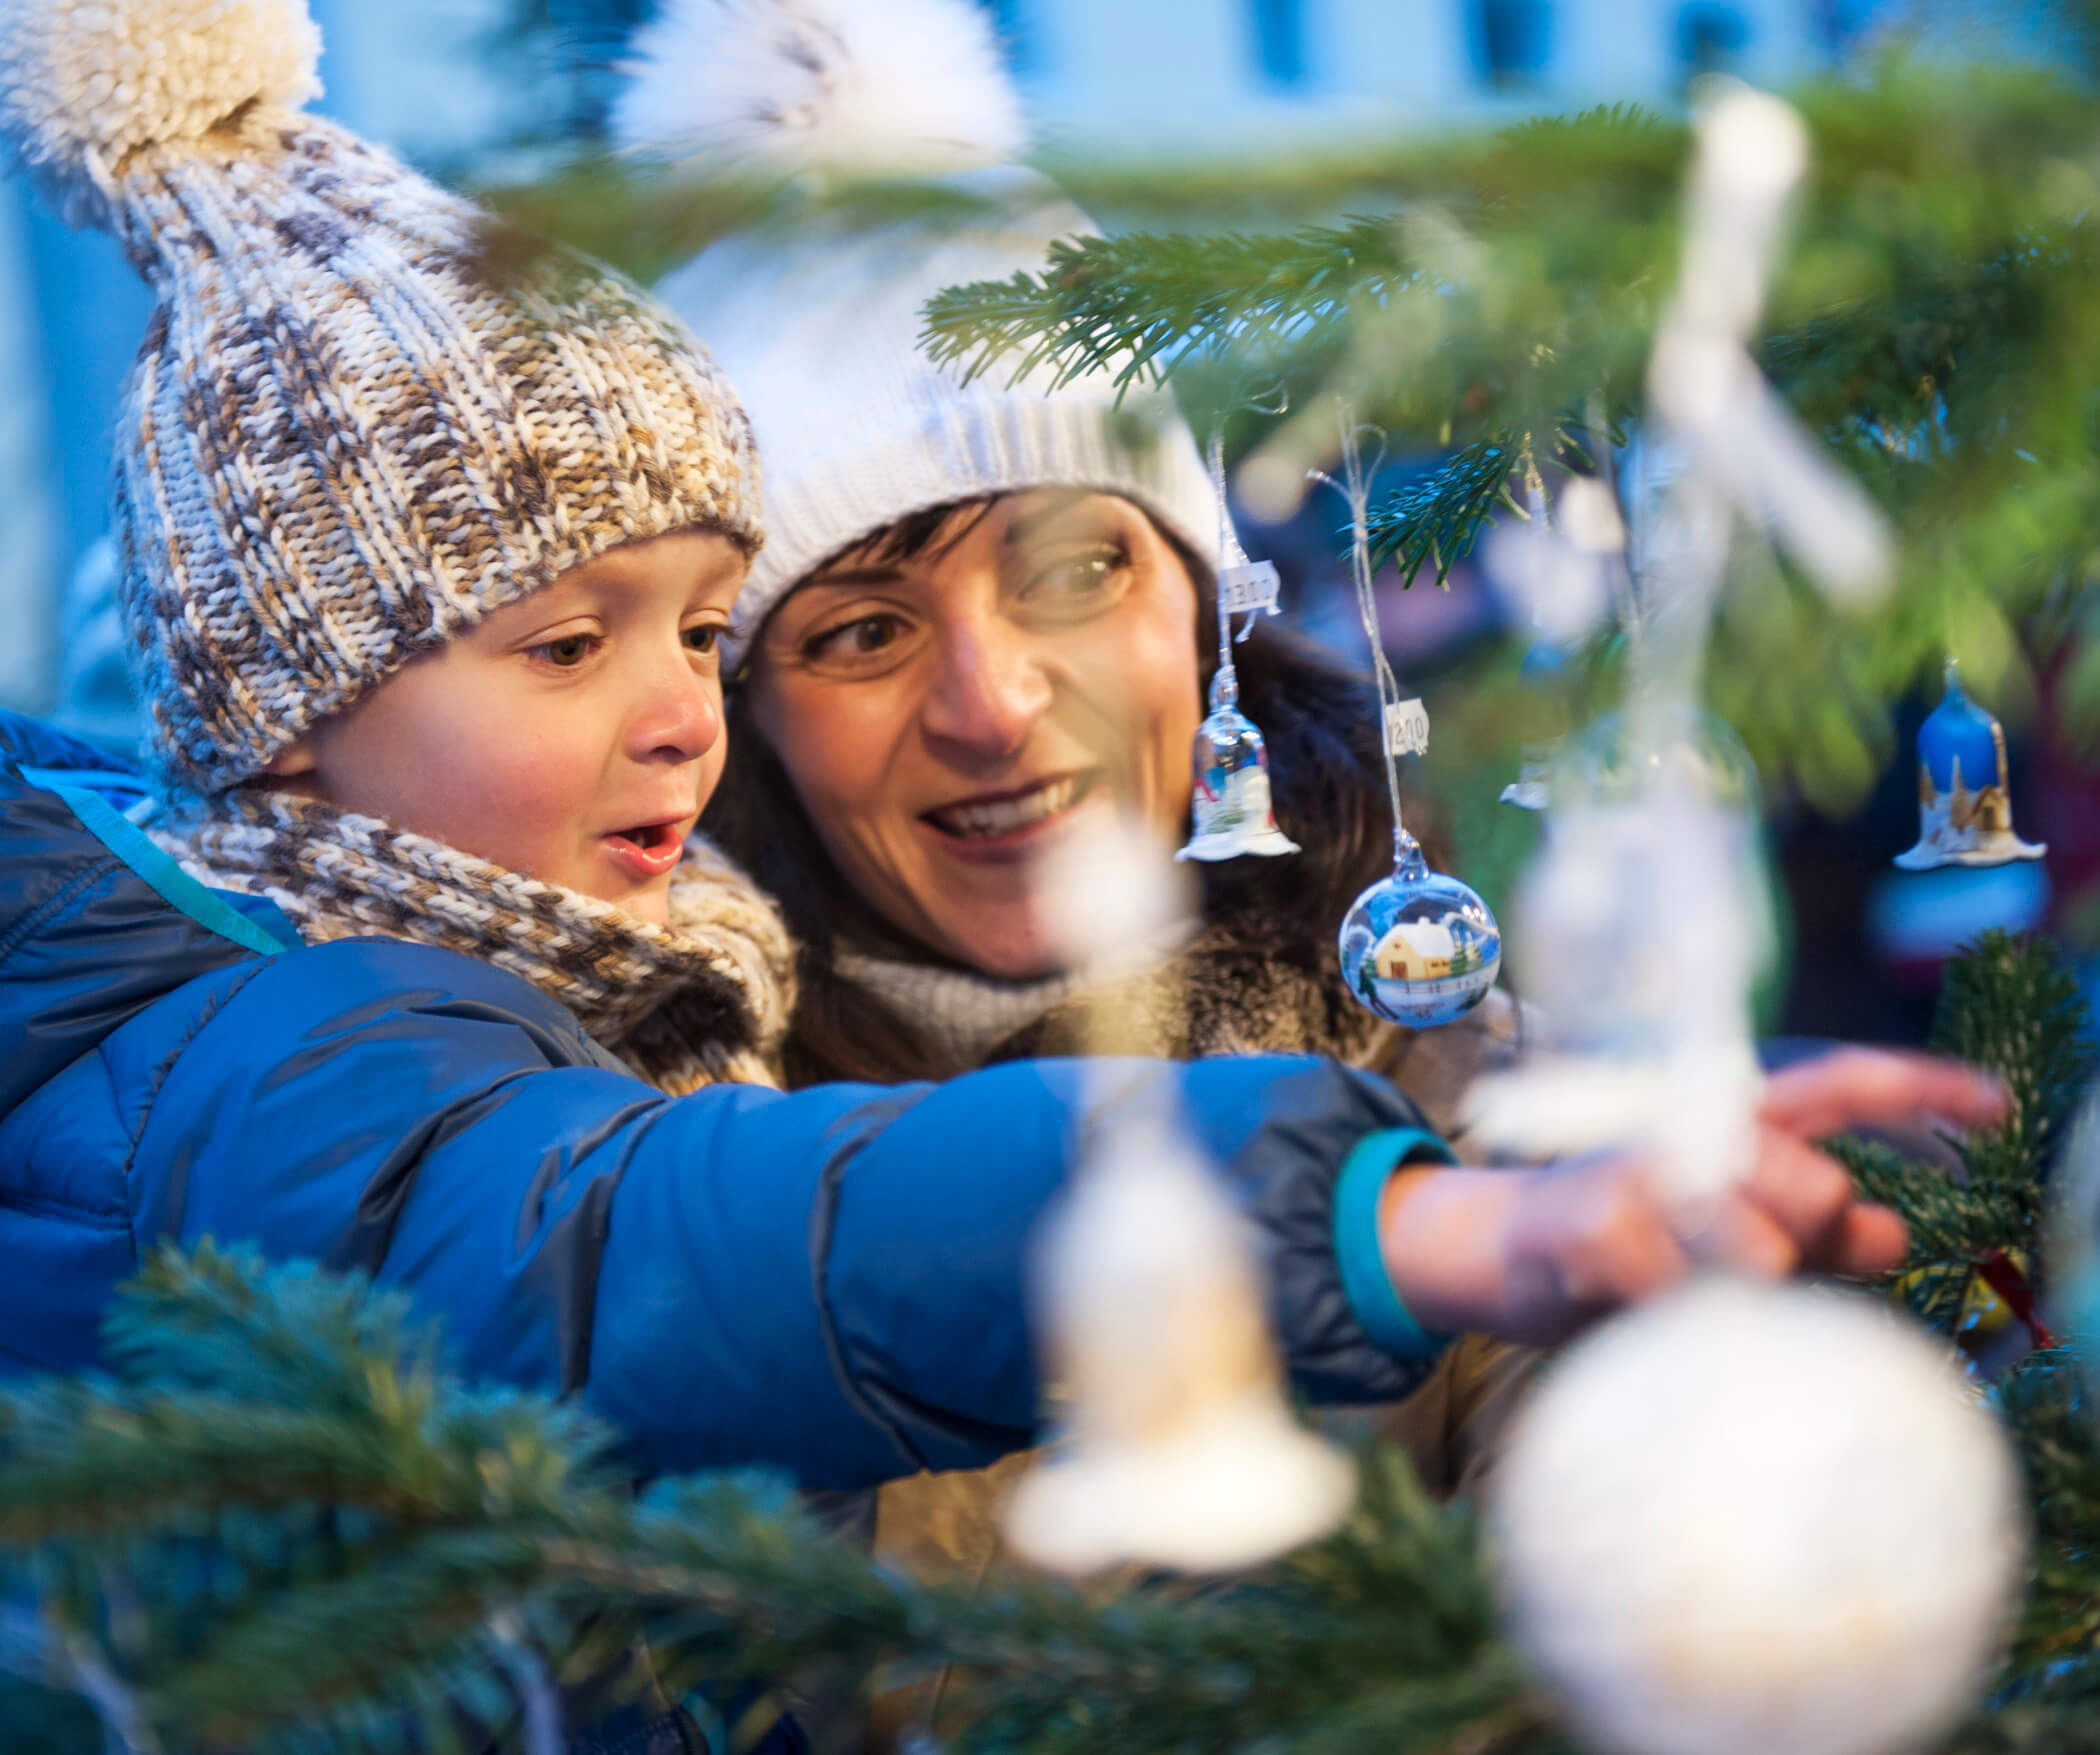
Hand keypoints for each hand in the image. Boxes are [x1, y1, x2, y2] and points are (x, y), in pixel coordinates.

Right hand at [1379, 1049, 2007, 1347]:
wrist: (1495, 1252)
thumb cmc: (1626, 1240)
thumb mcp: (1725, 1230)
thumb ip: (1811, 1229)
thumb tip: (1895, 1232)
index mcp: (1725, 1117)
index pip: (1836, 1083)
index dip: (1921, 1086)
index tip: (1998, 1106)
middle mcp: (1685, 1124)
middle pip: (1816, 1185)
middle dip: (1810, 1242)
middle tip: (1754, 1268)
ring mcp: (1637, 1168)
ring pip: (1758, 1251)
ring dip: (1730, 1292)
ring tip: (1676, 1292)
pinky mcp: (1593, 1223)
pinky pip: (1682, 1295)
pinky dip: (1667, 1318)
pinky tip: (1630, 1307)